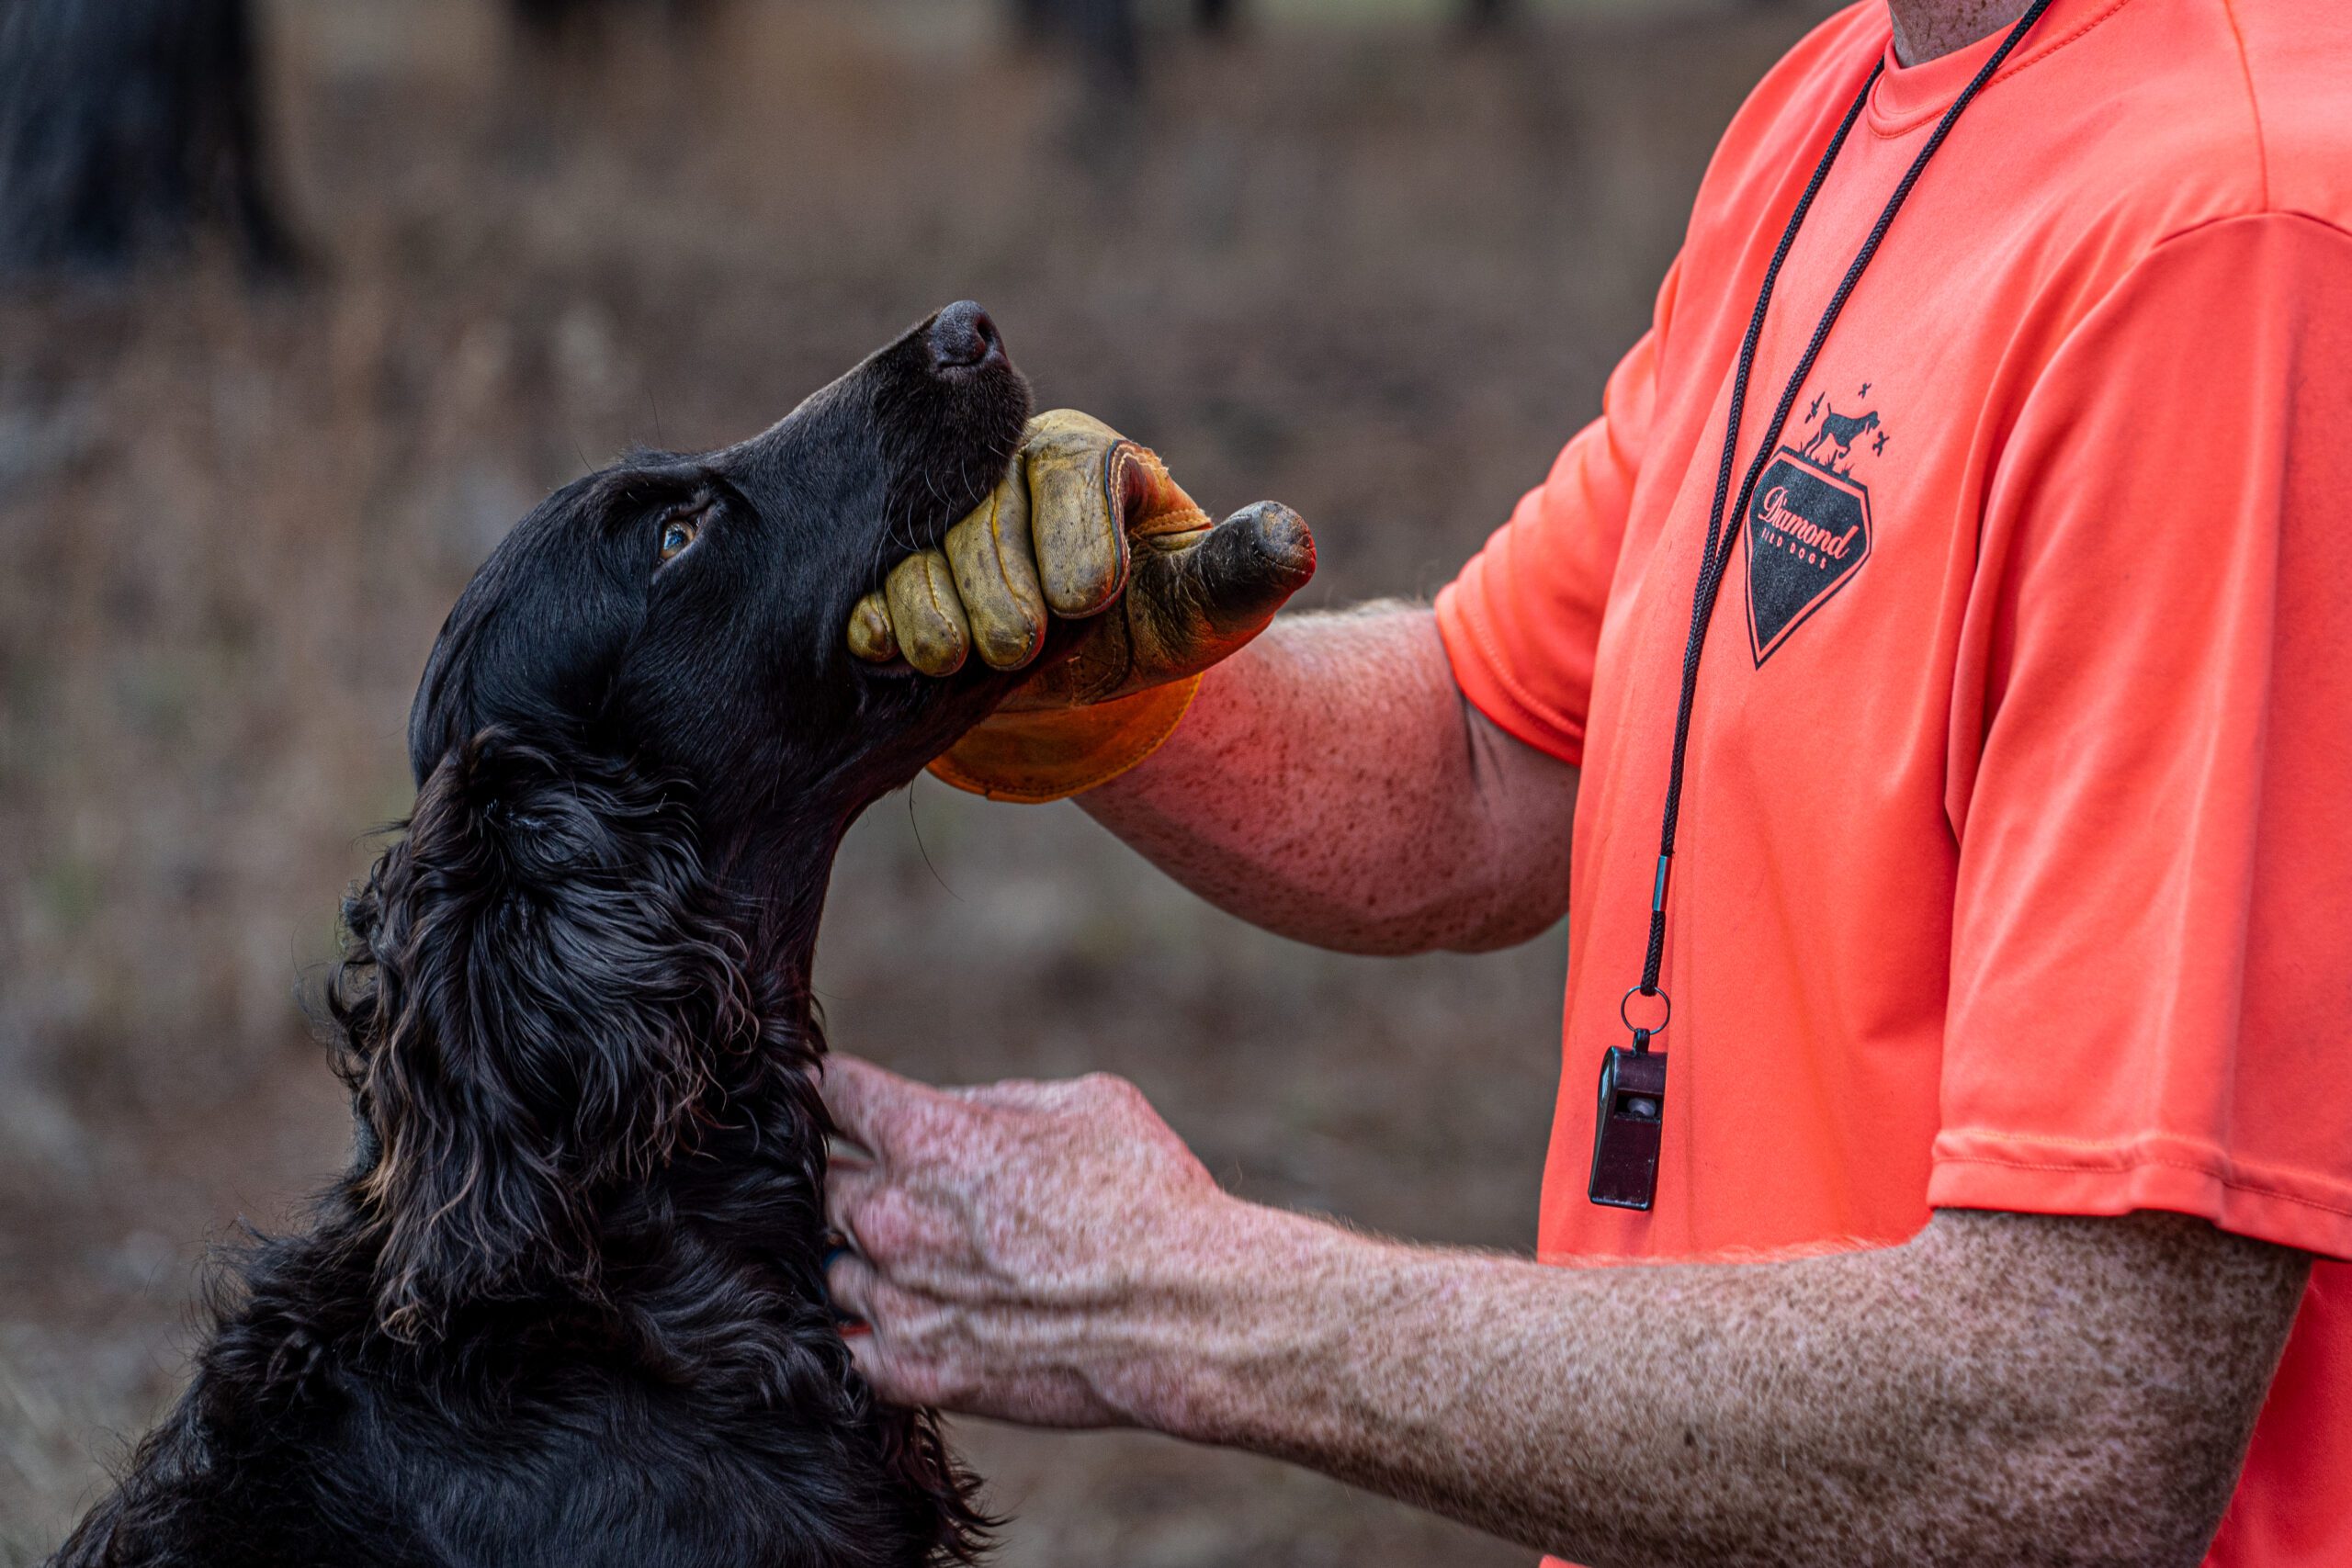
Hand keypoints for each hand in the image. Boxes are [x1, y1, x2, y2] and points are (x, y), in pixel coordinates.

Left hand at [819, 1055, 1229, 1426]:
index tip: (847, 1097)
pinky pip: (849, 1346)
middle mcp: (893, 1217)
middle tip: (905, 1186)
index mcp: (927, 1137)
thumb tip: (954, 1110)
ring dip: (865, 1257)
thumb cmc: (1150, 1196)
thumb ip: (996, 1100)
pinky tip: (911, 1319)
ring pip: (833, 1265)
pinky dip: (870, 1329)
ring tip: (924, 1261)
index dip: (838, 1089)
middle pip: (824, 1184)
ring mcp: (896, 1300)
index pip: (834, 1093)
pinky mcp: (913, 1373)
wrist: (1188, 1316)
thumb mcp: (1085, 1103)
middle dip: (856, 1176)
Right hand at [847, 409, 1314, 701]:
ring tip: (954, 659)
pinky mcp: (895, 568)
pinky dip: (874, 615)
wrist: (1088, 663)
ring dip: (929, 605)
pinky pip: (869, 580)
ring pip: (917, 546)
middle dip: (997, 584)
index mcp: (1086, 456)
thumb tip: (1291, 538)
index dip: (1075, 533)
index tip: (1089, 600)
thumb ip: (1246, 571)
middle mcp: (1002, 470)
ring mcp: (939, 519)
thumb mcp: (1210, 603)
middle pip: (982, 510)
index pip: (1071, 470)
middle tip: (1018, 647)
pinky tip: (883, 646)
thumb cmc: (1158, 615)